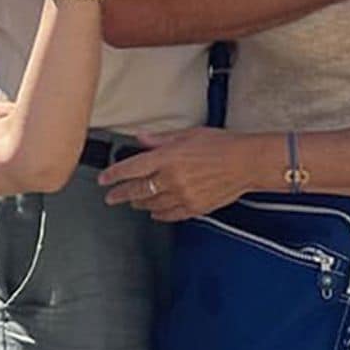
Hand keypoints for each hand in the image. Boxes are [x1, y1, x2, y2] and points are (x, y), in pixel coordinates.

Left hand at [99, 128, 256, 221]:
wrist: (246, 163)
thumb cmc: (220, 144)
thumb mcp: (187, 134)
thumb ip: (160, 138)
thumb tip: (140, 137)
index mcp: (167, 158)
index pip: (132, 168)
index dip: (114, 175)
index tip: (103, 179)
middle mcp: (172, 179)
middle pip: (137, 189)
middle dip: (120, 194)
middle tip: (110, 197)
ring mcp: (183, 196)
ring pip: (152, 204)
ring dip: (139, 203)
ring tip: (132, 202)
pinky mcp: (194, 208)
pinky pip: (170, 215)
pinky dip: (159, 214)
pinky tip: (154, 213)